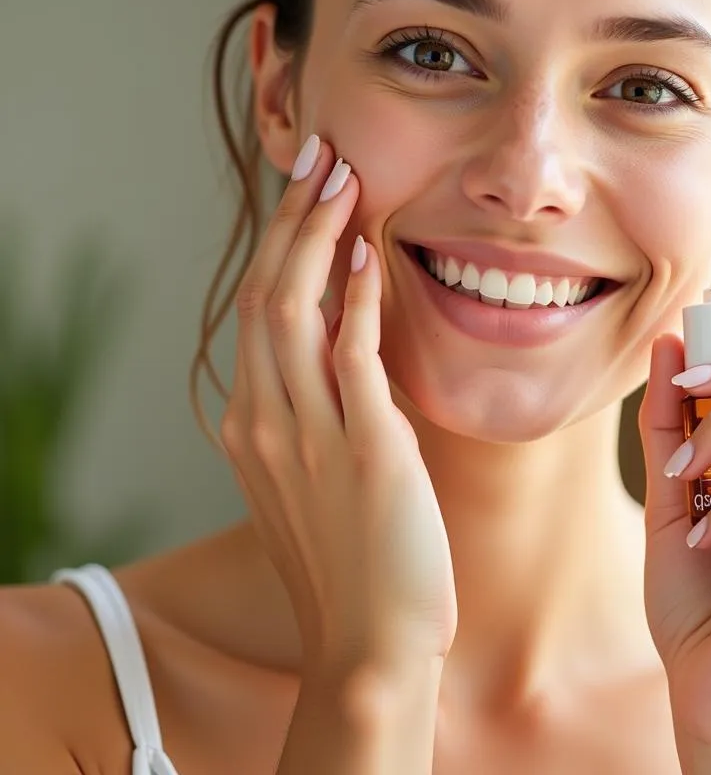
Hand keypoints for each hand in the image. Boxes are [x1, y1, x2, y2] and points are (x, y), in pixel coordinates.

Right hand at [219, 135, 456, 682]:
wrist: (371, 643)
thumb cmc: (354, 559)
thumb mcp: (314, 476)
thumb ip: (316, 410)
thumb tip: (343, 342)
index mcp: (251, 426)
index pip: (257, 311)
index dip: (277, 244)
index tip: (301, 193)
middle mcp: (265, 422)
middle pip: (265, 294)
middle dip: (289, 218)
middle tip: (318, 156)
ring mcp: (307, 435)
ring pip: (291, 310)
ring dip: (314, 236)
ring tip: (338, 176)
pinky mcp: (364, 449)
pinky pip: (348, 355)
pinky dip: (353, 298)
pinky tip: (366, 251)